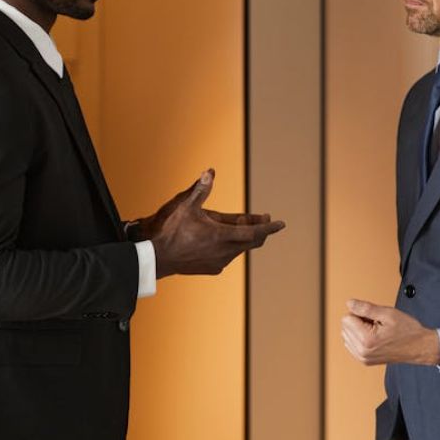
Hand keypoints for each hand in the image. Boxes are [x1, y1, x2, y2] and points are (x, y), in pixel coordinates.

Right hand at [142, 169, 284, 277]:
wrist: (158, 258)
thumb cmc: (171, 231)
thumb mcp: (186, 206)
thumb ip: (201, 189)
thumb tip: (210, 171)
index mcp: (222, 235)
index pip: (255, 232)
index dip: (269, 227)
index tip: (281, 223)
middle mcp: (225, 251)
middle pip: (252, 242)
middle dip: (260, 230)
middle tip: (264, 219)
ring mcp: (219, 262)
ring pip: (240, 250)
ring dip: (244, 238)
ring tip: (242, 227)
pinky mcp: (212, 268)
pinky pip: (228, 257)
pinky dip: (231, 247)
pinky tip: (224, 242)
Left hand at [340, 299, 439, 365]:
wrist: (419, 347)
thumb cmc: (407, 331)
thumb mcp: (387, 313)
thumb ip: (365, 308)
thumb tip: (349, 304)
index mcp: (367, 340)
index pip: (346, 318)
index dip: (360, 313)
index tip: (374, 318)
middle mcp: (362, 352)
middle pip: (345, 327)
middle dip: (359, 321)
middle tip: (377, 324)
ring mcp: (363, 358)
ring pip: (347, 335)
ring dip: (359, 330)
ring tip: (377, 331)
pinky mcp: (364, 360)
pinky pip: (351, 344)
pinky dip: (360, 338)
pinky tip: (374, 337)